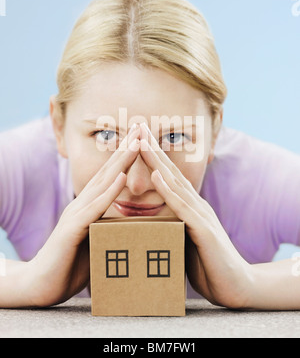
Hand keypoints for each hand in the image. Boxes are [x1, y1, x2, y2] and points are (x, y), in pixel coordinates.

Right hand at [27, 125, 140, 306]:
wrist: (41, 285)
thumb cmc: (73, 264)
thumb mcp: (98, 240)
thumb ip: (111, 227)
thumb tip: (132, 222)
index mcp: (90, 206)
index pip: (111, 175)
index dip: (127, 155)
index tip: (143, 138)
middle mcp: (83, 204)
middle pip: (108, 170)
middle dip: (126, 148)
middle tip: (142, 126)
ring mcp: (77, 214)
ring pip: (103, 182)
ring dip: (121, 161)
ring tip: (137, 142)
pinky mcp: (73, 230)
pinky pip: (94, 208)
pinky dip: (109, 191)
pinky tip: (120, 177)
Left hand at [139, 122, 252, 308]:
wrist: (235, 287)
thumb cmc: (206, 265)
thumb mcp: (183, 241)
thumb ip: (169, 228)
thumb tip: (148, 224)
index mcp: (189, 208)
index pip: (168, 177)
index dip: (152, 158)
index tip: (136, 140)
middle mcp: (195, 205)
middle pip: (170, 172)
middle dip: (152, 150)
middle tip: (137, 127)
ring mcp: (200, 215)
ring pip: (175, 183)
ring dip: (157, 162)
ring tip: (141, 142)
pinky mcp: (203, 231)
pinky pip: (183, 207)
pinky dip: (168, 190)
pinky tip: (157, 175)